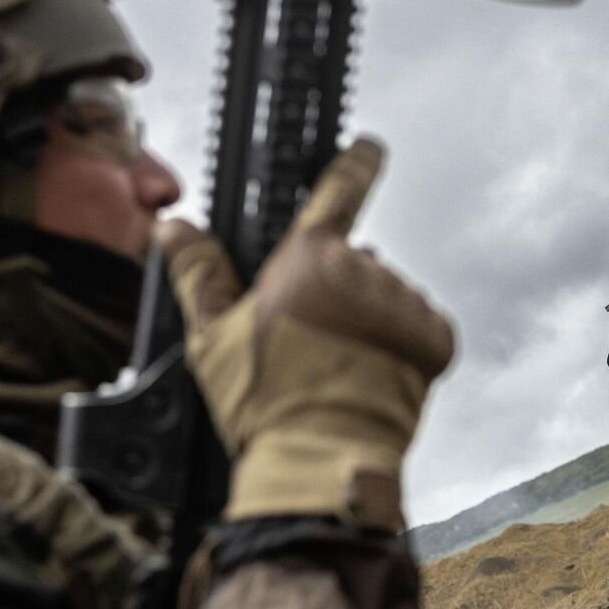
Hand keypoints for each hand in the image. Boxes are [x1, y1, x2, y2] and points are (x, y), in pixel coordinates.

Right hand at [157, 139, 453, 529]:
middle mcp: (365, 271)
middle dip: (339, 288)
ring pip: (388, 296)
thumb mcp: (211, 338)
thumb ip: (198, 273)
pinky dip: (402, 345)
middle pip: (356, 262)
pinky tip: (374, 374)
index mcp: (309, 259)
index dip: (357, 163)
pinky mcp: (435, 340)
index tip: (368, 146)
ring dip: (371, 318)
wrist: (321, 463)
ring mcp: (403, 305)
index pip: (339, 191)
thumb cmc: (264, 404)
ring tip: (342, 366)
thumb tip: (174, 227)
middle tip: (312, 340)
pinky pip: (420, 327)